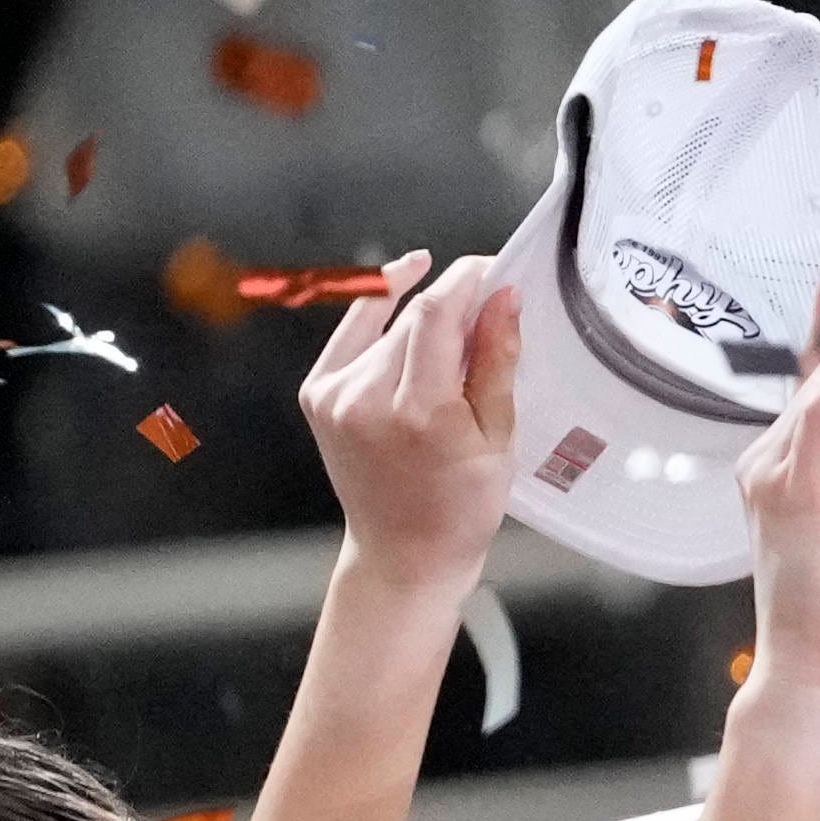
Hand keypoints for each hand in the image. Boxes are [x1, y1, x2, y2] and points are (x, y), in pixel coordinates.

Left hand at [297, 250, 529, 577]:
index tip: (492, 270)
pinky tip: (398, 281)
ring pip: (387, 326)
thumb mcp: (498, 437)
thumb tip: (502, 297)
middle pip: (413, 317)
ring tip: (457, 332)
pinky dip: (375, 308)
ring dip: (423, 317)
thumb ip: (496, 360)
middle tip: (488, 296)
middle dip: (452, 297)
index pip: (436, 315)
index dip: (466, 280)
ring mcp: (333, 395)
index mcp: (418, 413)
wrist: (403, 550)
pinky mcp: (317, 393)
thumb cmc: (459, 506)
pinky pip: (351, 333)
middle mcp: (366, 399)